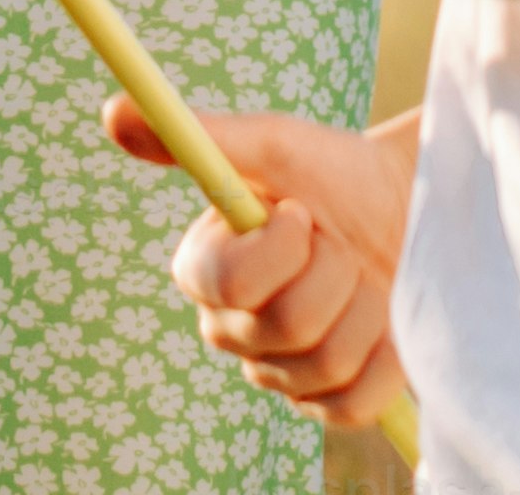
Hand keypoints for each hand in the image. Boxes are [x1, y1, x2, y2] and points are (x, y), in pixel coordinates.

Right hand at [108, 98, 413, 430]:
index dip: (278, 249)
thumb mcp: (272, 146)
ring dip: (367, 307)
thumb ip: (198, 137)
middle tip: (340, 242)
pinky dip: (383, 358)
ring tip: (365, 275)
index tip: (302, 211)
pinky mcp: (327, 405)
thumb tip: (111, 113)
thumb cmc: (335, 172)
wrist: (408, 209)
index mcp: (204, 271)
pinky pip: (354, 404)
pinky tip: (385, 322)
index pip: (229, 284)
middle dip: (335, 271)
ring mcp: (278, 375)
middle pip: (289, 326)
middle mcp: (230, 329)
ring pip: (326, 363)